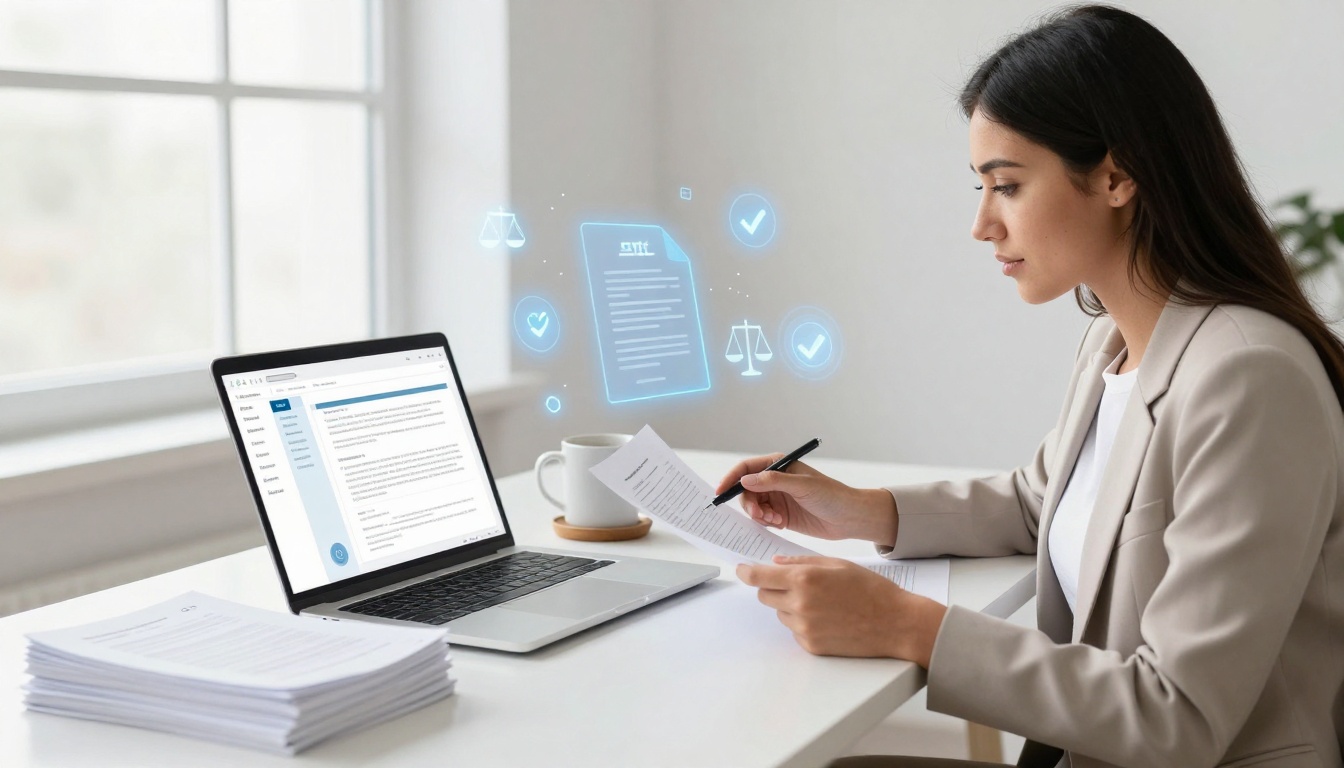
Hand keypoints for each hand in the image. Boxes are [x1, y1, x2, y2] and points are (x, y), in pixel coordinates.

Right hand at [715, 455, 897, 543]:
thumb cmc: (832, 495)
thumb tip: (745, 480)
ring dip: (759, 515)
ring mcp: (778, 498)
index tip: (720, 493)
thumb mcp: (803, 485)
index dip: (731, 479)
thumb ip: (773, 481)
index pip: (747, 468)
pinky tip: (780, 524)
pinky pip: (763, 518)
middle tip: (760, 516)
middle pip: (746, 490)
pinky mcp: (781, 515)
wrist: (850, 518)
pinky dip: (766, 522)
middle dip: (749, 504)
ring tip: (775, 520)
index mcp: (779, 465)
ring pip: (753, 506)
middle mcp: (775, 480)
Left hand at [736, 555, 946, 665]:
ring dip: (791, 606)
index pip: (759, 577)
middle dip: (774, 587)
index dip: (746, 572)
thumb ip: (802, 563)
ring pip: (781, 613)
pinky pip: (795, 631)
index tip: (741, 569)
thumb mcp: (837, 564)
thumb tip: (776, 563)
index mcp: (805, 580)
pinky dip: (804, 623)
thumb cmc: (871, 590)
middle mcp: (800, 605)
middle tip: (797, 584)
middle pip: (765, 596)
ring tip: (823, 602)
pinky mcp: (811, 646)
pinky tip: (829, 618)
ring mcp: (805, 628)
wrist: (896, 623)